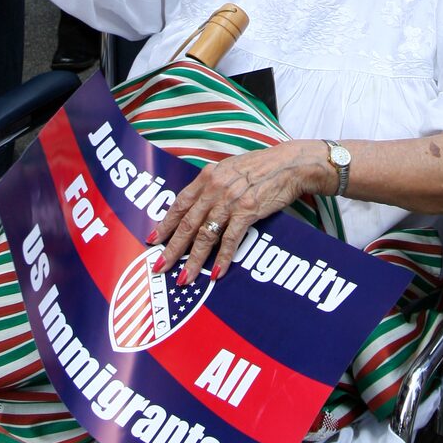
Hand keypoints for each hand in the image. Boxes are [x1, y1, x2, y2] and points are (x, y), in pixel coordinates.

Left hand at [151, 139, 328, 281]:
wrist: (289, 164)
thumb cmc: (261, 167)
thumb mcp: (229, 169)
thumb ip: (212, 186)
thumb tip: (198, 205)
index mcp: (208, 177)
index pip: (180, 204)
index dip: (165, 224)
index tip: (153, 240)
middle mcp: (215, 188)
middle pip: (188, 223)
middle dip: (172, 248)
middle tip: (160, 267)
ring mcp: (230, 200)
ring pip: (206, 235)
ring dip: (194, 260)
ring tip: (184, 278)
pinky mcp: (247, 211)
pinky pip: (231, 239)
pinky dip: (223, 258)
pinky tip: (215, 273)